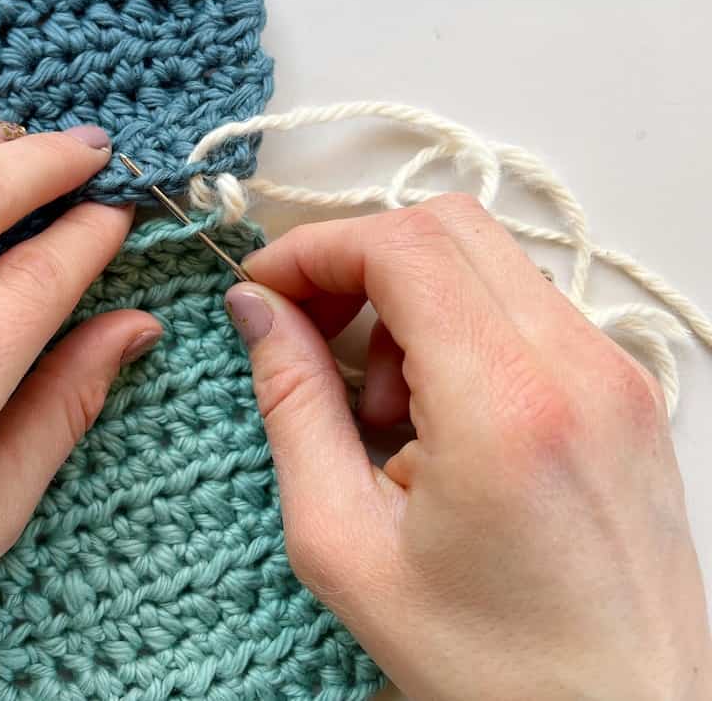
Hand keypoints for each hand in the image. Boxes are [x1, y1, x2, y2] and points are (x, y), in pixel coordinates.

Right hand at [225, 194, 711, 700]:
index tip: (264, 290)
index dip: (315, 248)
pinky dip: (457, 328)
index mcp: (506, 408)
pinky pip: (524, 307)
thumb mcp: (346, 543)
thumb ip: (294, 406)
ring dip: (407, 298)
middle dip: (356, 259)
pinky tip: (433, 415)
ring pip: (488, 259)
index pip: (404, 246)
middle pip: (449, 226)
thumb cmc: (491, 663)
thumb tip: (257, 314)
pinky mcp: (626, 389)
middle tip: (308, 327)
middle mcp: (580, 368)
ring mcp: (617, 373)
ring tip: (379, 405)